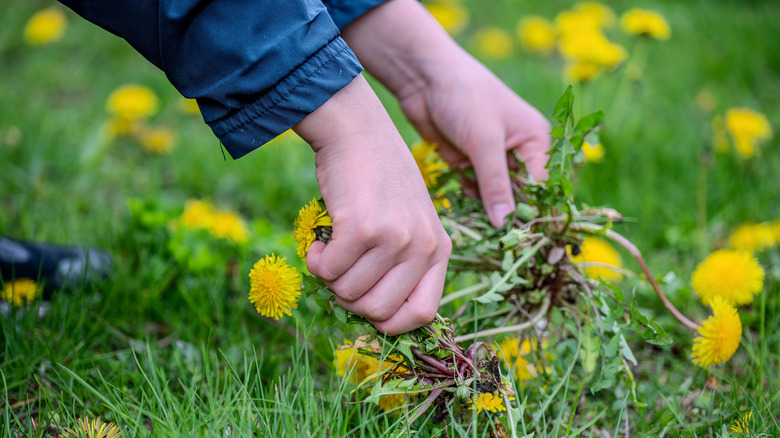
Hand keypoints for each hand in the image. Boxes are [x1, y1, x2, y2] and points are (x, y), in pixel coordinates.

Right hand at [294, 75, 451, 334]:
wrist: (357, 131)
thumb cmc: (377, 181)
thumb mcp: (409, 221)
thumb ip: (403, 264)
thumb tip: (376, 318)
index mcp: (439, 249)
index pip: (424, 314)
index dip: (390, 321)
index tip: (366, 307)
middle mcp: (423, 246)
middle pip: (379, 312)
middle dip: (350, 300)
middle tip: (340, 271)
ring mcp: (394, 237)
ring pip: (348, 294)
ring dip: (329, 277)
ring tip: (331, 247)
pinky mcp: (362, 227)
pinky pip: (327, 272)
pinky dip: (315, 261)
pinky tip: (318, 240)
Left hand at [396, 57, 550, 226]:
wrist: (423, 76)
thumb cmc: (465, 96)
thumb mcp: (484, 141)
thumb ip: (495, 183)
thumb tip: (504, 223)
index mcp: (535, 141)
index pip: (541, 187)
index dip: (532, 212)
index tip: (520, 237)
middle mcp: (518, 152)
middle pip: (519, 195)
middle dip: (506, 212)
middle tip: (494, 233)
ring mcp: (490, 158)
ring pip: (494, 196)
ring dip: (484, 206)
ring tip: (474, 213)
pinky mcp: (467, 161)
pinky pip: (473, 190)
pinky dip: (468, 196)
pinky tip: (461, 192)